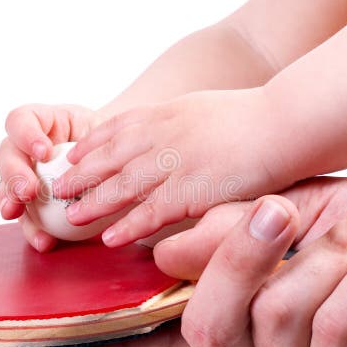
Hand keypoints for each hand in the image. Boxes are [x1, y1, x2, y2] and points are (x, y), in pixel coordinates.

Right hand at [0, 104, 104, 251]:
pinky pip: (27, 219)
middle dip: (13, 174)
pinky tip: (44, 240)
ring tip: (16, 212)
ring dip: (9, 201)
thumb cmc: (110, 142)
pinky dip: (33, 230)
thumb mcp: (108, 133)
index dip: (25, 135)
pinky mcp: (32, 206)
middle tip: (28, 191)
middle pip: (6, 155)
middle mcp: (26, 149)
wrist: (117, 165)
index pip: (21, 121)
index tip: (43, 152)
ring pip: (6, 188)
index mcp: (42, 122)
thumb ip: (101, 141)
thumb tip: (103, 159)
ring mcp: (26, 178)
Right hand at [46, 177, 346, 346]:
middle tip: (280, 208)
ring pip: (268, 319)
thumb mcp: (304, 213)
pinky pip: (331, 331)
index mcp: (237, 309)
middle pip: (203, 323)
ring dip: (325, 258)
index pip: (158, 333)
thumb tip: (164, 247)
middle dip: (236, 256)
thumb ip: (235, 229)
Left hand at [52, 88, 288, 246]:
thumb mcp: (204, 107)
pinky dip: (129, 226)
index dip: (92, 145)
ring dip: (94, 202)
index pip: (118, 128)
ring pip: (124, 185)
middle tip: (58, 189)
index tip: (72, 157)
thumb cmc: (255, 116)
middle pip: (111, 157)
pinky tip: (109, 239)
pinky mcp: (195, 189)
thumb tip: (169, 131)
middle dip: (82, 174)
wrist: (288, 119)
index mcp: (167, 114)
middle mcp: (164, 136)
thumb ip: (178, 121)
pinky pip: (153, 212)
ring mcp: (177, 162)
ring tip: (71, 216)